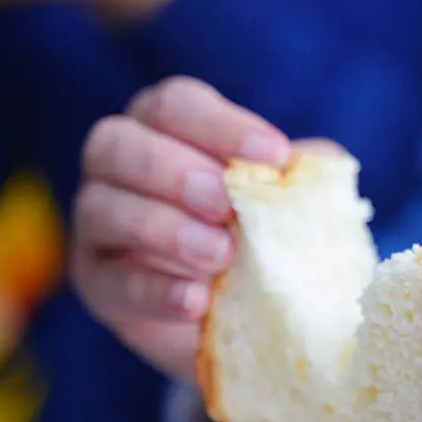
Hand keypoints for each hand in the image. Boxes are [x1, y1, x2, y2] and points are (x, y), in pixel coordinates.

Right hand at [72, 76, 325, 379]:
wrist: (241, 316)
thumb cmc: (262, 238)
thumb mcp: (288, 204)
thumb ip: (302, 178)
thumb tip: (322, 165)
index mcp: (166, 129)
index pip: (176, 106)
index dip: (221, 126)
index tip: (274, 156)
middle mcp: (118, 166)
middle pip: (117, 144)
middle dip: (173, 171)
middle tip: (224, 203)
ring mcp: (99, 225)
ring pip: (103, 208)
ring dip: (164, 229)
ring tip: (220, 256)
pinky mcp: (99, 283)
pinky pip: (115, 280)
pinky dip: (157, 290)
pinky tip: (197, 300)